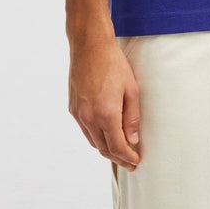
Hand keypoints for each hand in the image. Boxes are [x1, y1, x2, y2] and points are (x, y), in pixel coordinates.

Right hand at [68, 36, 141, 170]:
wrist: (90, 46)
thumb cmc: (114, 64)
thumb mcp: (131, 89)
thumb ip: (132, 117)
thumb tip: (132, 141)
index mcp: (106, 114)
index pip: (117, 147)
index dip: (127, 157)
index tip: (136, 161)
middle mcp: (89, 118)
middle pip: (104, 148)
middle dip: (118, 158)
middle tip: (130, 162)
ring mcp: (79, 114)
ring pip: (93, 141)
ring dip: (106, 149)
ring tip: (119, 152)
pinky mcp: (73, 108)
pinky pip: (85, 130)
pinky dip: (95, 137)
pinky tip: (104, 135)